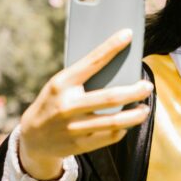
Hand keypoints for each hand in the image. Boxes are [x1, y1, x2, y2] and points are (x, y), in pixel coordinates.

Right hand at [19, 29, 152, 179]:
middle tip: (147, 87)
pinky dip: (122, 130)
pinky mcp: (79, 145)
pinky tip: (127, 125)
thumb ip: (82, 79)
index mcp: (62, 84)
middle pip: (110, 97)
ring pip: (114, 122)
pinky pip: (109, 137)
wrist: (33, 137)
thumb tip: (117, 70)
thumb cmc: (54, 104)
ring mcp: (73, 127)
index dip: (111, 47)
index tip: (128, 35)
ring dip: (135, 115)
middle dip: (134, 92)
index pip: (92, 61)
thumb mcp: (60, 87)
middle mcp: (67, 105)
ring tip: (145, 109)